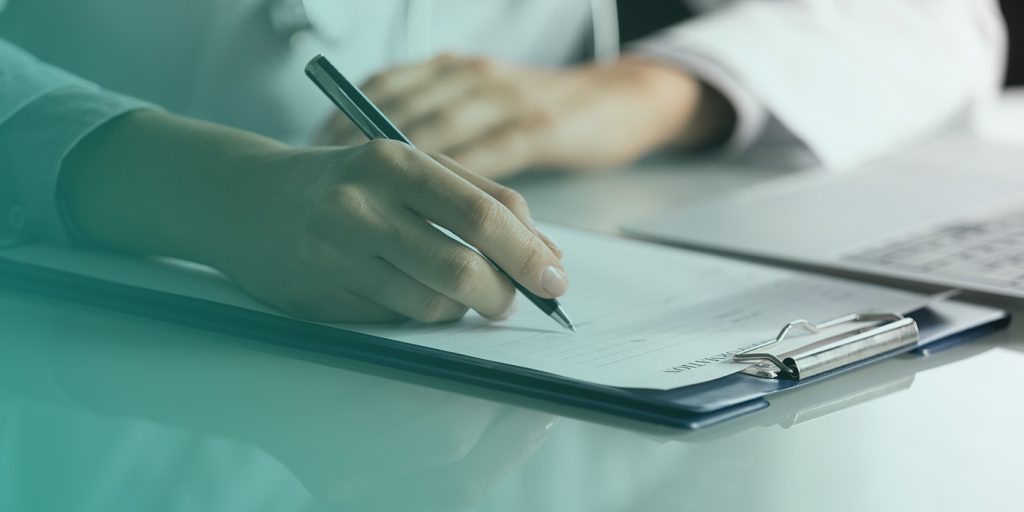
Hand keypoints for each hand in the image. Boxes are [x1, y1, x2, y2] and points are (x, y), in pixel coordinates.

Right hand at [222, 141, 565, 322]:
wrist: (246, 200)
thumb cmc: (347, 182)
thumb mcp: (410, 168)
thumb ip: (480, 199)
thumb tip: (546, 254)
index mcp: (394, 162)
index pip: (482, 215)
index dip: (529, 253)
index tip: (555, 278)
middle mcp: (361, 207)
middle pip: (462, 269)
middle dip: (503, 294)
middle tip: (512, 300)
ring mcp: (335, 256)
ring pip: (431, 306)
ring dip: (458, 307)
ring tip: (449, 287)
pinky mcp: (319, 297)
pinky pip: (394, 321)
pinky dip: (413, 313)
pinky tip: (397, 287)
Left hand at [317, 55, 733, 178]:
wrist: (618, 97)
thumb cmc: (544, 109)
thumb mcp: (484, 104)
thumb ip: (441, 123)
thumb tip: (390, 164)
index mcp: (454, 69)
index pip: (385, 88)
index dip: (346, 118)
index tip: (316, 151)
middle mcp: (472, 77)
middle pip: (404, 111)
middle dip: (363, 150)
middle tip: (332, 186)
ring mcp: (504, 99)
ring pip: (443, 135)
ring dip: (403, 173)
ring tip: (370, 205)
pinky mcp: (537, 127)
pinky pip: (487, 156)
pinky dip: (459, 185)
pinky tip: (436, 211)